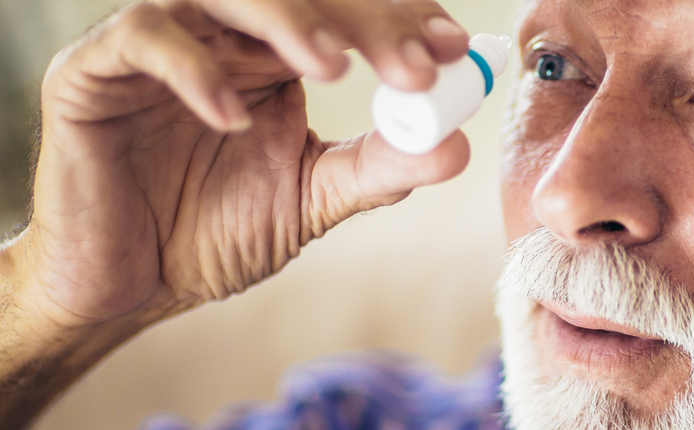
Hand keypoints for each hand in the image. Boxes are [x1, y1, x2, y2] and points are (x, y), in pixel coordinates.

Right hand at [12, 0, 472, 328]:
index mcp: (275, 54)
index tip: (453, 47)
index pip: (344, 10)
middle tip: (413, 65)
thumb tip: (456, 147)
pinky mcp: (94, 70)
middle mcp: (222, 34)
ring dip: (287, 19)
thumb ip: (378, 169)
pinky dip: (193, 69)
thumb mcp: (312, 199)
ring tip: (334, 66)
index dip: (400, 18)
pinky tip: (235, 117)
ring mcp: (160, 44)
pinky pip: (144, 38)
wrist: (129, 285)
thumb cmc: (211, 233)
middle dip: (364, 20)